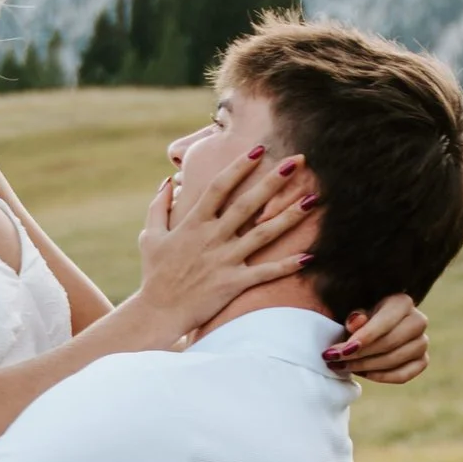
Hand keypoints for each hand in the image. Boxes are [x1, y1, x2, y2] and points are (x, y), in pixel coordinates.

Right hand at [132, 136, 320, 339]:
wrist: (158, 312)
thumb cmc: (154, 274)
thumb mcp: (149, 236)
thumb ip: (158, 206)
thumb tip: (167, 181)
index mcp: (193, 223)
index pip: (219, 187)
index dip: (239, 166)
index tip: (259, 149)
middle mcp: (212, 238)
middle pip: (248, 204)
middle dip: (273, 181)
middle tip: (298, 161)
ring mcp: (225, 260)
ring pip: (264, 234)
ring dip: (289, 217)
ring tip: (313, 200)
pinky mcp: (233, 283)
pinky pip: (265, 272)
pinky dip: (287, 266)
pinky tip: (309, 256)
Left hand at [324, 296, 430, 383]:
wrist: (373, 329)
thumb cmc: (362, 319)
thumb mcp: (355, 313)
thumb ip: (354, 317)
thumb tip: (356, 322)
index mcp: (402, 302)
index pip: (385, 322)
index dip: (363, 338)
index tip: (341, 351)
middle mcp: (418, 320)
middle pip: (390, 343)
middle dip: (360, 354)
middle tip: (336, 360)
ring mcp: (422, 342)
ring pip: (395, 360)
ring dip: (367, 366)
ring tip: (345, 366)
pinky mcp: (422, 361)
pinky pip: (403, 375)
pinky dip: (382, 377)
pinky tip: (364, 374)